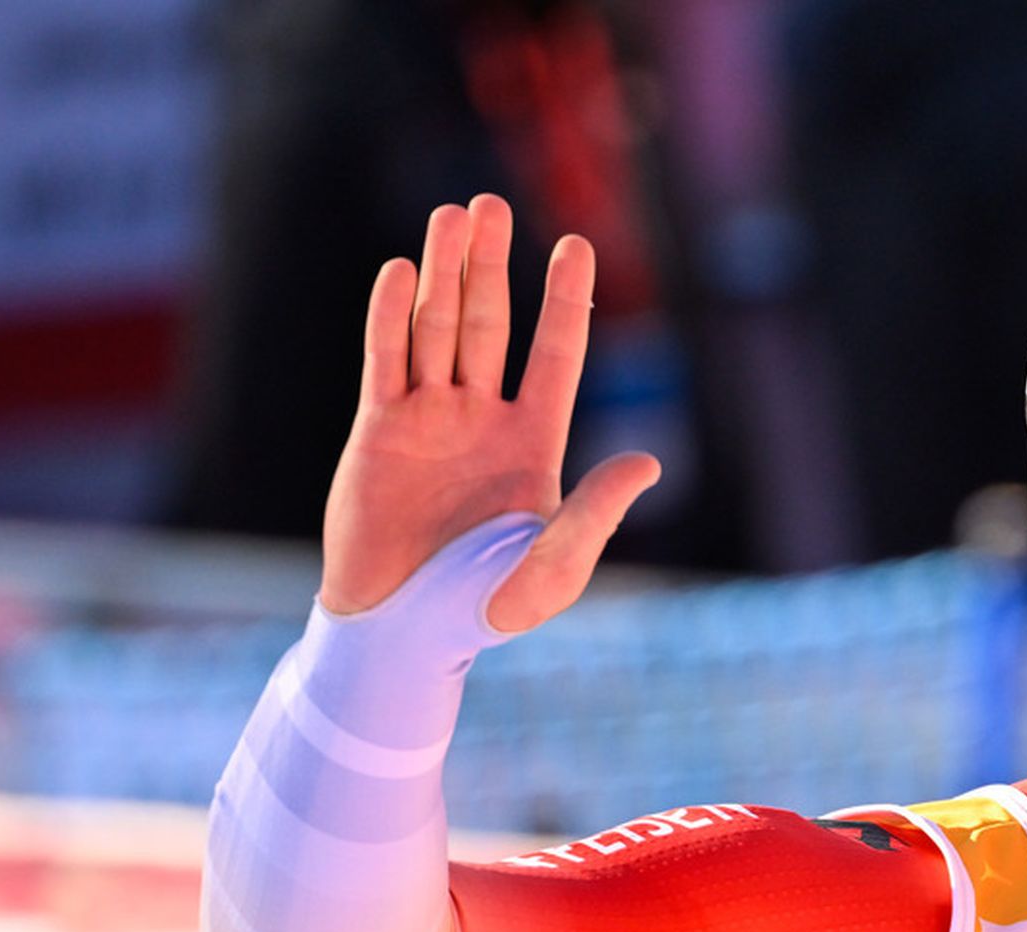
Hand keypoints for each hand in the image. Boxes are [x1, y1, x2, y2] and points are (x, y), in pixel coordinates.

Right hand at [321, 194, 661, 633]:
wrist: (400, 633)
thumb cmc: (482, 610)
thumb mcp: (553, 568)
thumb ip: (594, 514)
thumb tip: (647, 463)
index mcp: (532, 445)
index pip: (556, 356)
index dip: (564, 301)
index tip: (575, 243)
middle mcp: (482, 421)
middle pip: (490, 325)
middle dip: (491, 265)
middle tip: (489, 204)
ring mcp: (429, 421)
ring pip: (438, 330)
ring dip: (444, 273)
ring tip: (453, 215)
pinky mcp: (379, 431)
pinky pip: (387, 361)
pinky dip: (392, 316)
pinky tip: (403, 270)